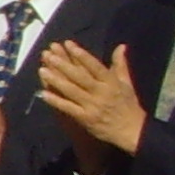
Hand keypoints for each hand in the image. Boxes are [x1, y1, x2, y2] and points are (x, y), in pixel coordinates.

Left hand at [39, 39, 143, 164]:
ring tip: (42, 69)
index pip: (95, 66)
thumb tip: (121, 46)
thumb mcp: (126, 83)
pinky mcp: (85, 118)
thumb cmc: (128, 105)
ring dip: (56, 80)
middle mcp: (101, 92)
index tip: (68, 44)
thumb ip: (120, 64)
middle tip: (49, 54)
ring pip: (72, 91)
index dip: (81, 55)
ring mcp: (92, 106)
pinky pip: (68, 108)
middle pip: (80, 76)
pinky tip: (43, 94)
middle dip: (63, 64)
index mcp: (111, 83)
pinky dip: (56, 101)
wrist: (132, 131)